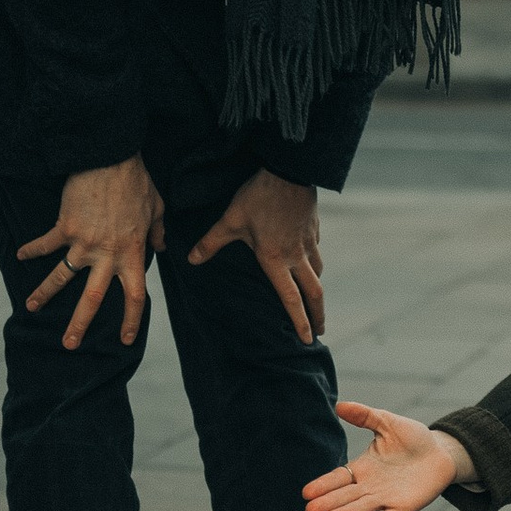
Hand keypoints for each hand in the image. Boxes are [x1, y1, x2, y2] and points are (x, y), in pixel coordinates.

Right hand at [18, 155, 163, 350]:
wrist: (110, 159)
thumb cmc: (137, 182)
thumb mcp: (157, 208)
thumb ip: (158, 232)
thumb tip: (161, 247)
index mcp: (133, 254)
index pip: (134, 296)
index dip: (131, 319)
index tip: (124, 338)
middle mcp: (107, 255)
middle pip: (92, 298)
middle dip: (79, 324)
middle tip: (69, 344)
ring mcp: (83, 243)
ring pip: (61, 276)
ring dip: (45, 293)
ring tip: (31, 307)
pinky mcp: (64, 227)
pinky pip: (45, 244)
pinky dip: (31, 250)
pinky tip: (20, 257)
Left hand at [186, 170, 323, 341]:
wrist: (288, 170)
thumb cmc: (258, 197)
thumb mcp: (230, 221)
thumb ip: (212, 242)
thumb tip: (191, 259)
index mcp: (276, 261)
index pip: (290, 299)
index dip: (299, 321)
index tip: (307, 340)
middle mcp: (296, 256)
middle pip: (314, 293)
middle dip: (318, 314)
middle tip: (319, 330)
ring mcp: (308, 242)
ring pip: (318, 272)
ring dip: (317, 289)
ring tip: (315, 298)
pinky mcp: (313, 227)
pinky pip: (316, 249)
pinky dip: (315, 260)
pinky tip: (310, 258)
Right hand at [303, 401, 475, 510]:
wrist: (441, 453)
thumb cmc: (412, 438)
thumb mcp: (387, 423)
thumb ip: (365, 416)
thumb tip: (339, 405)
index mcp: (363, 468)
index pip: (338, 478)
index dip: (323, 485)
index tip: (307, 493)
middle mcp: (370, 486)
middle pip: (345, 496)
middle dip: (328, 503)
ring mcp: (387, 498)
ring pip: (362, 507)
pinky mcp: (405, 506)